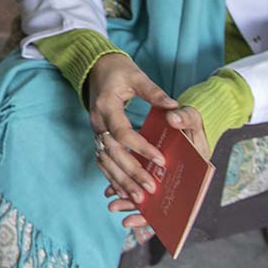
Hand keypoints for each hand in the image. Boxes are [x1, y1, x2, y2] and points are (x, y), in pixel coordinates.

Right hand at [87, 53, 176, 201]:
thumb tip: (174, 108)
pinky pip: (102, 160)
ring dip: (121, 181)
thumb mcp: (136, 76)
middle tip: (150, 189)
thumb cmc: (117, 71)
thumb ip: (154, 92)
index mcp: (107, 107)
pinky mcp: (97, 136)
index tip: (161, 160)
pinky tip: (123, 190)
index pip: (123, 132)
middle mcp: (97, 122)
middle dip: (131, 173)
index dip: (141, 148)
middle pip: (113, 153)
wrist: (94, 68)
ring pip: (105, 161)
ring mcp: (95, 131)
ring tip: (139, 199)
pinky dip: (112, 177)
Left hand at [105, 105, 208, 239]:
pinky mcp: (151, 173)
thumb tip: (174, 118)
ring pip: (148, 195)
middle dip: (141, 211)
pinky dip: (126, 187)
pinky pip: (138, 184)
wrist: (182, 121)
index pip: (182, 197)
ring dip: (130, 201)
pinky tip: (111, 191)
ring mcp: (163, 178)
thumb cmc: (188, 122)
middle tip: (122, 216)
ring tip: (112, 205)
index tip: (144, 208)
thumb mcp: (191, 116)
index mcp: (195, 172)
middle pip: (162, 202)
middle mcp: (180, 180)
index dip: (164, 206)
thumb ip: (185, 118)